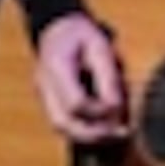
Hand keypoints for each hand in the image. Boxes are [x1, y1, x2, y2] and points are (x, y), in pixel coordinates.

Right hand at [34, 13, 131, 144]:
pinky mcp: (48, 101)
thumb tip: (116, 108)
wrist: (59, 28)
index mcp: (55, 68)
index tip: (120, 110)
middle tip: (121, 133)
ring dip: (89, 136)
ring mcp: (43, 95)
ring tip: (116, 134)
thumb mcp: (101, 48)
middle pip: (63, 124)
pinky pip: (63, 123)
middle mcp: (43, 85)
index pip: (75, 104)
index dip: (100, 112)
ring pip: (61, 128)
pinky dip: (83, 131)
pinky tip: (104, 128)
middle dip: (94, 134)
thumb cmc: (81, 35)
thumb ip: (108, 78)